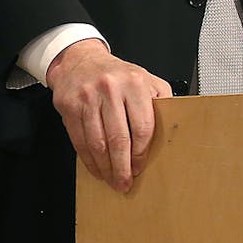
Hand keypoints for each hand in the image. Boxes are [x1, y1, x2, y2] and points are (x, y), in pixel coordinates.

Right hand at [45, 38, 171, 192]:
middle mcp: (110, 88)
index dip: (141, 153)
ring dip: (105, 167)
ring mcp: (87, 97)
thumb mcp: (145, 79)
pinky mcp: (69, 105)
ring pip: (97, 142)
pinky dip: (88, 159)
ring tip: (111, 179)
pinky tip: (96, 167)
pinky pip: (79, 140)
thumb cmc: (116, 74)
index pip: (142, 127)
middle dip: (122, 167)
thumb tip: (174, 129)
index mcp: (134, 83)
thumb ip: (160, 100)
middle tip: (125, 182)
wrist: (79, 59)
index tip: (140, 166)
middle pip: (118, 138)